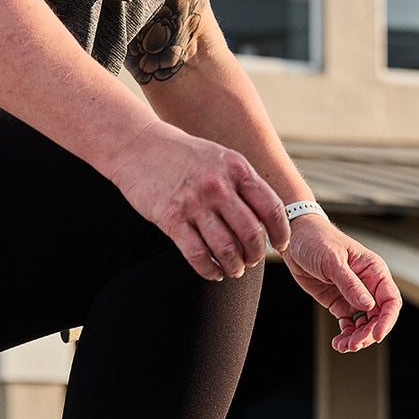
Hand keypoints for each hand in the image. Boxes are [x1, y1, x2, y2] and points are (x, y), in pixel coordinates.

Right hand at [107, 122, 291, 281]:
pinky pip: (197, 255)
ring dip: (234, 266)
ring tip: (234, 270)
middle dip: (255, 255)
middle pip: (251, 233)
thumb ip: (242, 182)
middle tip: (251, 261)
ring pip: (226, 248)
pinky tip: (213, 273)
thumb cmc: (181, 156)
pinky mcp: (171, 218)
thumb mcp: (219, 157)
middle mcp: (218, 185)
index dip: (280, 232)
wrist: (138, 145)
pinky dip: (209, 270)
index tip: (279, 245)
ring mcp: (194, 203)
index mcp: (236, 168)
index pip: (271, 207)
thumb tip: (266, 214)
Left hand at [282, 217, 401, 351]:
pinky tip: (337, 342)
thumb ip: (350, 284)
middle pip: (378, 317)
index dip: (387, 320)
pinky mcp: (339, 303)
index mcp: (374, 271)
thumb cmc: (317, 241)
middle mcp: (368, 285)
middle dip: (368, 334)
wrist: (295, 240)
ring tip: (342, 346)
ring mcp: (354, 296)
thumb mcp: (333, 261)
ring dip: (356, 338)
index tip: (376, 335)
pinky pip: (349, 324)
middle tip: (352, 345)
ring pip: (364, 324)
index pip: (390, 300)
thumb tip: (368, 306)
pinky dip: (346, 335)